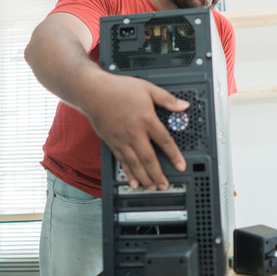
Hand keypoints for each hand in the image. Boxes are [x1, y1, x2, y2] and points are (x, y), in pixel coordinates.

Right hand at [86, 73, 187, 190]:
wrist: (93, 92)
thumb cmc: (118, 88)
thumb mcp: (147, 88)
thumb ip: (167, 99)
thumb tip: (183, 105)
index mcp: (146, 119)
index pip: (164, 141)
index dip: (174, 155)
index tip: (180, 166)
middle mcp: (134, 132)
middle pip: (149, 158)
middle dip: (158, 174)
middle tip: (165, 185)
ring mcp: (122, 139)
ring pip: (135, 163)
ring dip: (144, 177)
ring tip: (152, 187)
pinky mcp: (112, 142)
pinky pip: (122, 161)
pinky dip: (129, 173)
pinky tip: (133, 181)